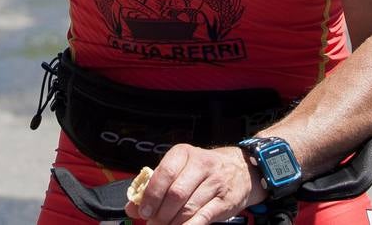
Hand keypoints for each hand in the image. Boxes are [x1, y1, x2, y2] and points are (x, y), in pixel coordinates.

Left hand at [124, 144, 263, 224]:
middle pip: (176, 193)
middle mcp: (201, 164)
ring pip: (189, 208)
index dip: (151, 194)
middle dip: (161, 213)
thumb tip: (132, 206)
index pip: (164, 173)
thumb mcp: (179, 168)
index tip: (143, 211)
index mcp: (184, 153)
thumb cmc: (202, 170)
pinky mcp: (225, 201)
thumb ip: (156, 185)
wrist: (240, 169)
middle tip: (153, 223)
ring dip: (173, 223)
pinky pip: (203, 218)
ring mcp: (215, 182)